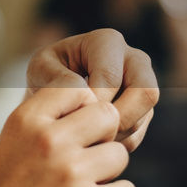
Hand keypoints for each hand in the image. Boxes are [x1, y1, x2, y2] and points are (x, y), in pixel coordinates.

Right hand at [0, 86, 135, 186]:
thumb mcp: (7, 140)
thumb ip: (41, 119)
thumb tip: (80, 103)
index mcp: (27, 120)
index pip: (78, 89)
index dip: (83, 107)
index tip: (77, 126)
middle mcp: (50, 141)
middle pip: (108, 116)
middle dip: (103, 135)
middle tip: (88, 154)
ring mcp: (71, 174)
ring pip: (120, 155)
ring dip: (108, 170)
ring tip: (83, 184)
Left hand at [26, 29, 159, 150]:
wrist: (52, 90)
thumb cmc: (46, 75)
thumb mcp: (40, 70)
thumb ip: (60, 80)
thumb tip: (88, 96)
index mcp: (107, 42)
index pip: (110, 77)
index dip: (91, 103)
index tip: (70, 116)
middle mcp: (134, 58)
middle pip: (146, 92)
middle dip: (117, 119)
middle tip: (89, 133)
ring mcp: (143, 85)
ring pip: (144, 116)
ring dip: (115, 134)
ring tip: (85, 139)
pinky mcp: (143, 109)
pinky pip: (138, 133)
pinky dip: (116, 144)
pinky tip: (92, 143)